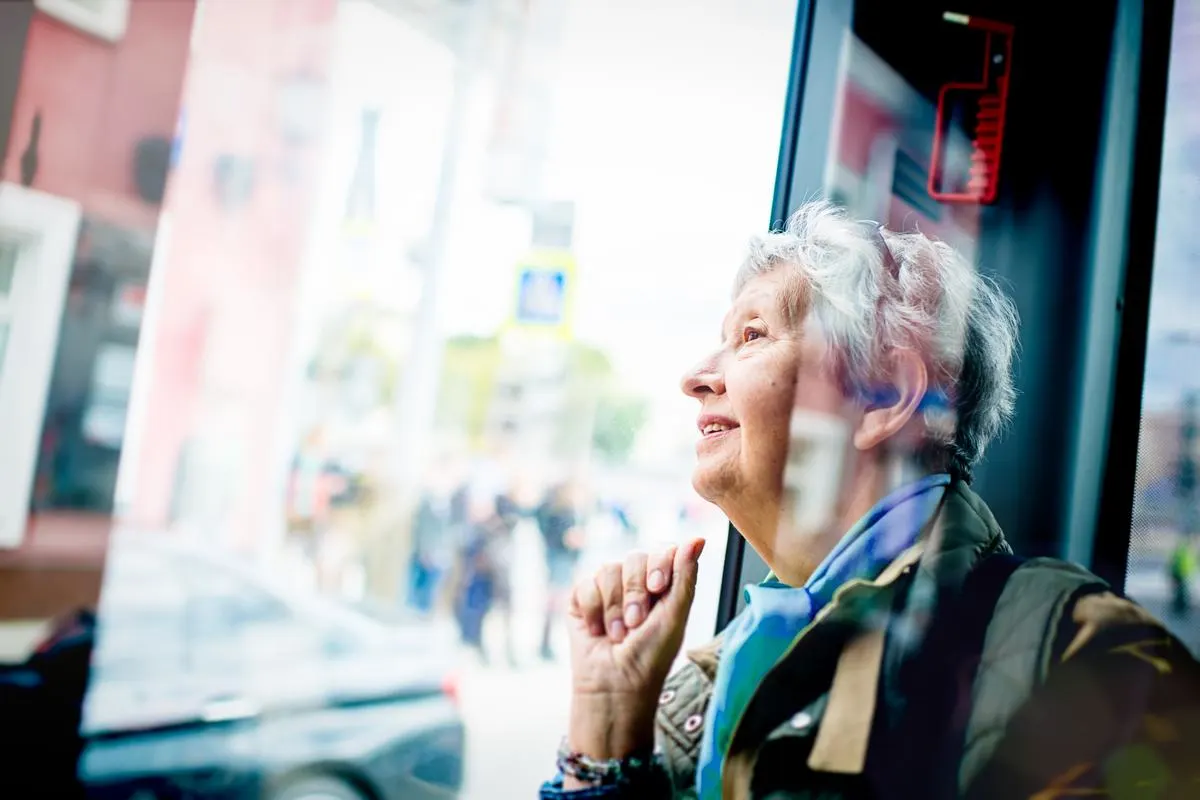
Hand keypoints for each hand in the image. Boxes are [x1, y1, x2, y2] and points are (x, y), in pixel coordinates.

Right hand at [563, 537, 705, 766]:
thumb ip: (685, 576)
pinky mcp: (581, 600)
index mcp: (662, 585)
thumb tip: (698, 538)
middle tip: (636, 623)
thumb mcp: (675, 616)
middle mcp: (635, 583)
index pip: (662, 550)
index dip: (658, 564)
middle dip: (634, 593)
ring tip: (618, 634)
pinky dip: (592, 610)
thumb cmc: (651, 658)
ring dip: (614, 607)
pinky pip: (585, 584)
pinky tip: (597, 631)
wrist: (614, 686)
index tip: (656, 587)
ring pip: (607, 570)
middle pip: (633, 558)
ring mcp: (607, 590)